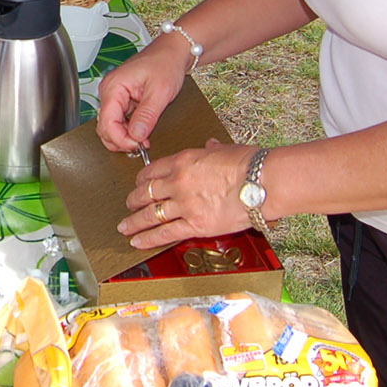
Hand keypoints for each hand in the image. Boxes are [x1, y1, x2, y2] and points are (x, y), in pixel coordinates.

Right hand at [95, 40, 188, 150]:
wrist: (173, 52)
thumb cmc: (166, 63)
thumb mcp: (160, 92)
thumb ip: (147, 116)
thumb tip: (136, 136)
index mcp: (114, 87)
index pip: (106, 122)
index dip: (120, 139)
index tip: (138, 145)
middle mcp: (110, 91)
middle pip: (105, 127)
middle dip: (121, 140)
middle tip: (141, 146)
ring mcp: (115, 96)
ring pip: (111, 126)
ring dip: (125, 137)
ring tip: (143, 140)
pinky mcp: (123, 100)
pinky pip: (120, 121)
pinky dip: (129, 130)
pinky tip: (141, 132)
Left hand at [118, 139, 254, 247]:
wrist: (261, 182)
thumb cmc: (249, 165)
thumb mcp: (225, 148)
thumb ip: (212, 149)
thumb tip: (210, 145)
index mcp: (184, 161)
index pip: (153, 170)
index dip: (141, 179)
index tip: (138, 183)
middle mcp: (178, 182)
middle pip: (146, 192)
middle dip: (133, 200)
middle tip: (128, 204)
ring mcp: (184, 204)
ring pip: (150, 214)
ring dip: (134, 222)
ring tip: (125, 227)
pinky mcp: (195, 225)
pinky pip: (165, 233)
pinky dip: (148, 238)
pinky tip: (138, 241)